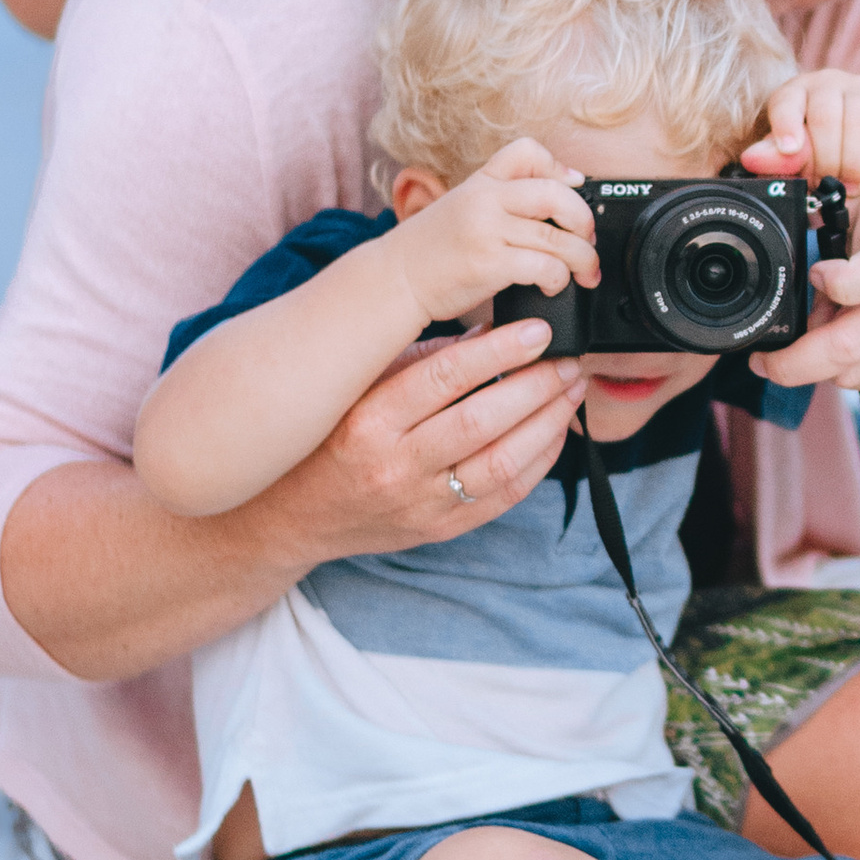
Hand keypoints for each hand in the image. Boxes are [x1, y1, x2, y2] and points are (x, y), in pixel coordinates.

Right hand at [253, 321, 588, 565]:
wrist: (288, 517)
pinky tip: (556, 433)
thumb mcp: (357, 389)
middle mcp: (393, 466)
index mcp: (368, 421)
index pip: (445, 378)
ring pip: (502, 463)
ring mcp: (419, 504)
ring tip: (571, 390)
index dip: (499, 351)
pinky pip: (503, 498)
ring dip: (548, 423)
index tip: (538, 331)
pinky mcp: (439, 530)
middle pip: (482, 421)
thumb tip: (490, 329)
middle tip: (567, 360)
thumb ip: (421, 361)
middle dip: (536, 386)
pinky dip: (539, 463)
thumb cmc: (325, 439)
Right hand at [394, 139, 594, 327]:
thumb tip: (550, 210)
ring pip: (558, 237)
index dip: (558, 167)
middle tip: (587, 239)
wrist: (393, 280)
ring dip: (582, 259)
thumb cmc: (429, 251)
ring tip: (585, 272)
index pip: (527, 151)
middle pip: (556, 195)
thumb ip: (498, 202)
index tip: (574, 187)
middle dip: (584, 220)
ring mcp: (486, 231)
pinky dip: (559, 279)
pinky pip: (544, 266)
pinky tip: (553, 286)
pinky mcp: (489, 264)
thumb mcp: (461, 209)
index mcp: (480, 183)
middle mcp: (485, 201)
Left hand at [742, 68, 859, 196]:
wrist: (859, 150)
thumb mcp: (790, 157)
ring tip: (848, 186)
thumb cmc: (815, 152)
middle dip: (824, 159)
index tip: (790, 151)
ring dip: (852, 162)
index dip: (787, 126)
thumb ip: (774, 158)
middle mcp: (825, 82)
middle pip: (825, 117)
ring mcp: (859, 89)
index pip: (787, 103)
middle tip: (824, 184)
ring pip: (858, 123)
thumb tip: (752, 159)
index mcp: (793, 93)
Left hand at [751, 159, 859, 394]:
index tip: (815, 272)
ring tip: (807, 338)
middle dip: (795, 363)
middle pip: (851, 346)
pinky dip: (845, 371)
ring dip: (818, 366)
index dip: (838, 282)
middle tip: (764, 360)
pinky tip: (837, 343)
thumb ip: (810, 173)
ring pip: (856, 372)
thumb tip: (755, 161)